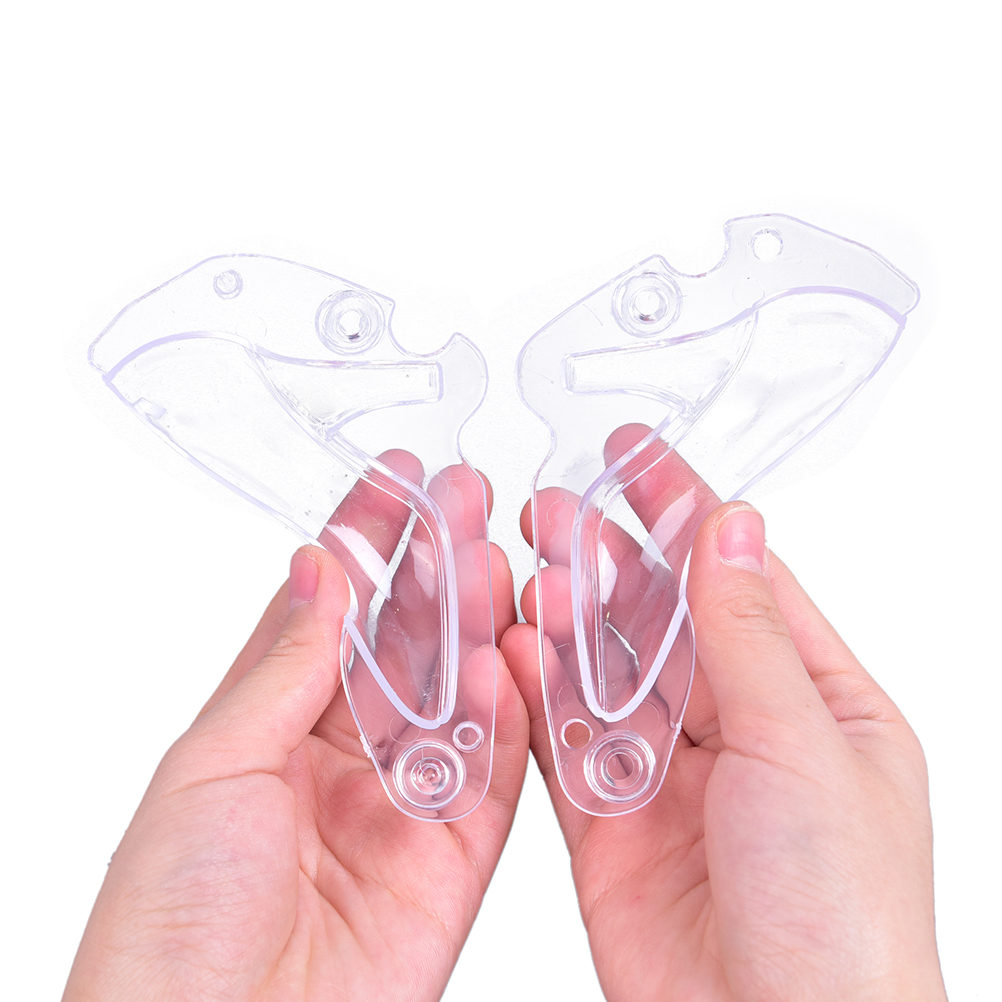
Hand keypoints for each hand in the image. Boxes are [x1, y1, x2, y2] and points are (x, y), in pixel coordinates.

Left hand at [63, 463, 527, 1001]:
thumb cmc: (173, 920)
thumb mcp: (212, 767)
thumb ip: (286, 667)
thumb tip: (324, 571)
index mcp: (269, 725)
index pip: (330, 611)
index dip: (365, 542)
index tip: (397, 482)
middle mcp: (341, 755)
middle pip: (403, 643)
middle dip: (435, 567)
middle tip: (466, 498)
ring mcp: (403, 802)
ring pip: (456, 693)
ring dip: (477, 624)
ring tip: (493, 559)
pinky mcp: (456, 855)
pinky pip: (497, 770)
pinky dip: (505, 712)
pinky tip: (502, 657)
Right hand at [502, 425, 946, 1001]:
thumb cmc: (844, 920)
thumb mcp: (803, 749)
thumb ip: (747, 635)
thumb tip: (730, 528)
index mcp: (815, 702)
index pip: (740, 578)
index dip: (685, 511)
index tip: (636, 456)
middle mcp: (742, 732)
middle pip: (661, 620)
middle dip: (608, 560)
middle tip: (554, 507)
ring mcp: (672, 777)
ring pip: (606, 673)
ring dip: (567, 619)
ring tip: (528, 565)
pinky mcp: (612, 823)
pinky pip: (567, 740)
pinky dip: (537, 695)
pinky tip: (512, 650)